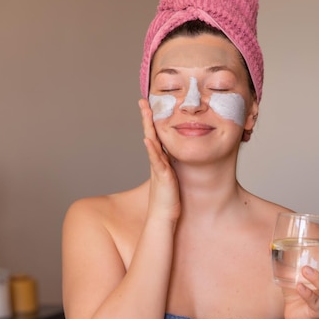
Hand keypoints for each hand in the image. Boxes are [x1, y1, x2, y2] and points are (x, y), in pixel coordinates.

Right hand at [139, 99, 180, 221]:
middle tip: (142, 101)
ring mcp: (158, 168)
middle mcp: (157, 161)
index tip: (150, 106)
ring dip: (148, 127)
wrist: (164, 217)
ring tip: (145, 111)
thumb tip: (176, 159)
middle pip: (150, 134)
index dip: (152, 122)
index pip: (156, 137)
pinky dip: (152, 149)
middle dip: (147, 117)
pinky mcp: (162, 176)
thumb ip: (172, 167)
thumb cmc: (170, 200)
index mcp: (160, 160)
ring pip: (152, 143)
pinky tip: (148, 139)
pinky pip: (156, 161)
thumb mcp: (172, 178)